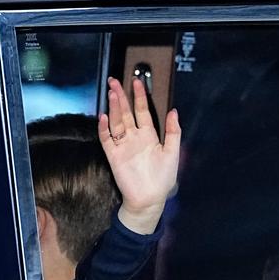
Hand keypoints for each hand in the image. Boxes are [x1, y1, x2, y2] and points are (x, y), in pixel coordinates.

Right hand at [98, 76, 181, 234]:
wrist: (149, 198)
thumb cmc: (163, 178)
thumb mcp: (173, 152)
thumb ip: (173, 131)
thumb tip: (174, 111)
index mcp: (149, 135)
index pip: (142, 111)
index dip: (140, 96)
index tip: (137, 81)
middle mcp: (134, 137)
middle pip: (125, 112)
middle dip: (121, 96)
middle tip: (115, 81)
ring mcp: (123, 145)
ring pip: (116, 122)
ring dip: (113, 108)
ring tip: (112, 93)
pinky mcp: (113, 155)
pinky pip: (106, 139)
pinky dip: (104, 128)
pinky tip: (104, 116)